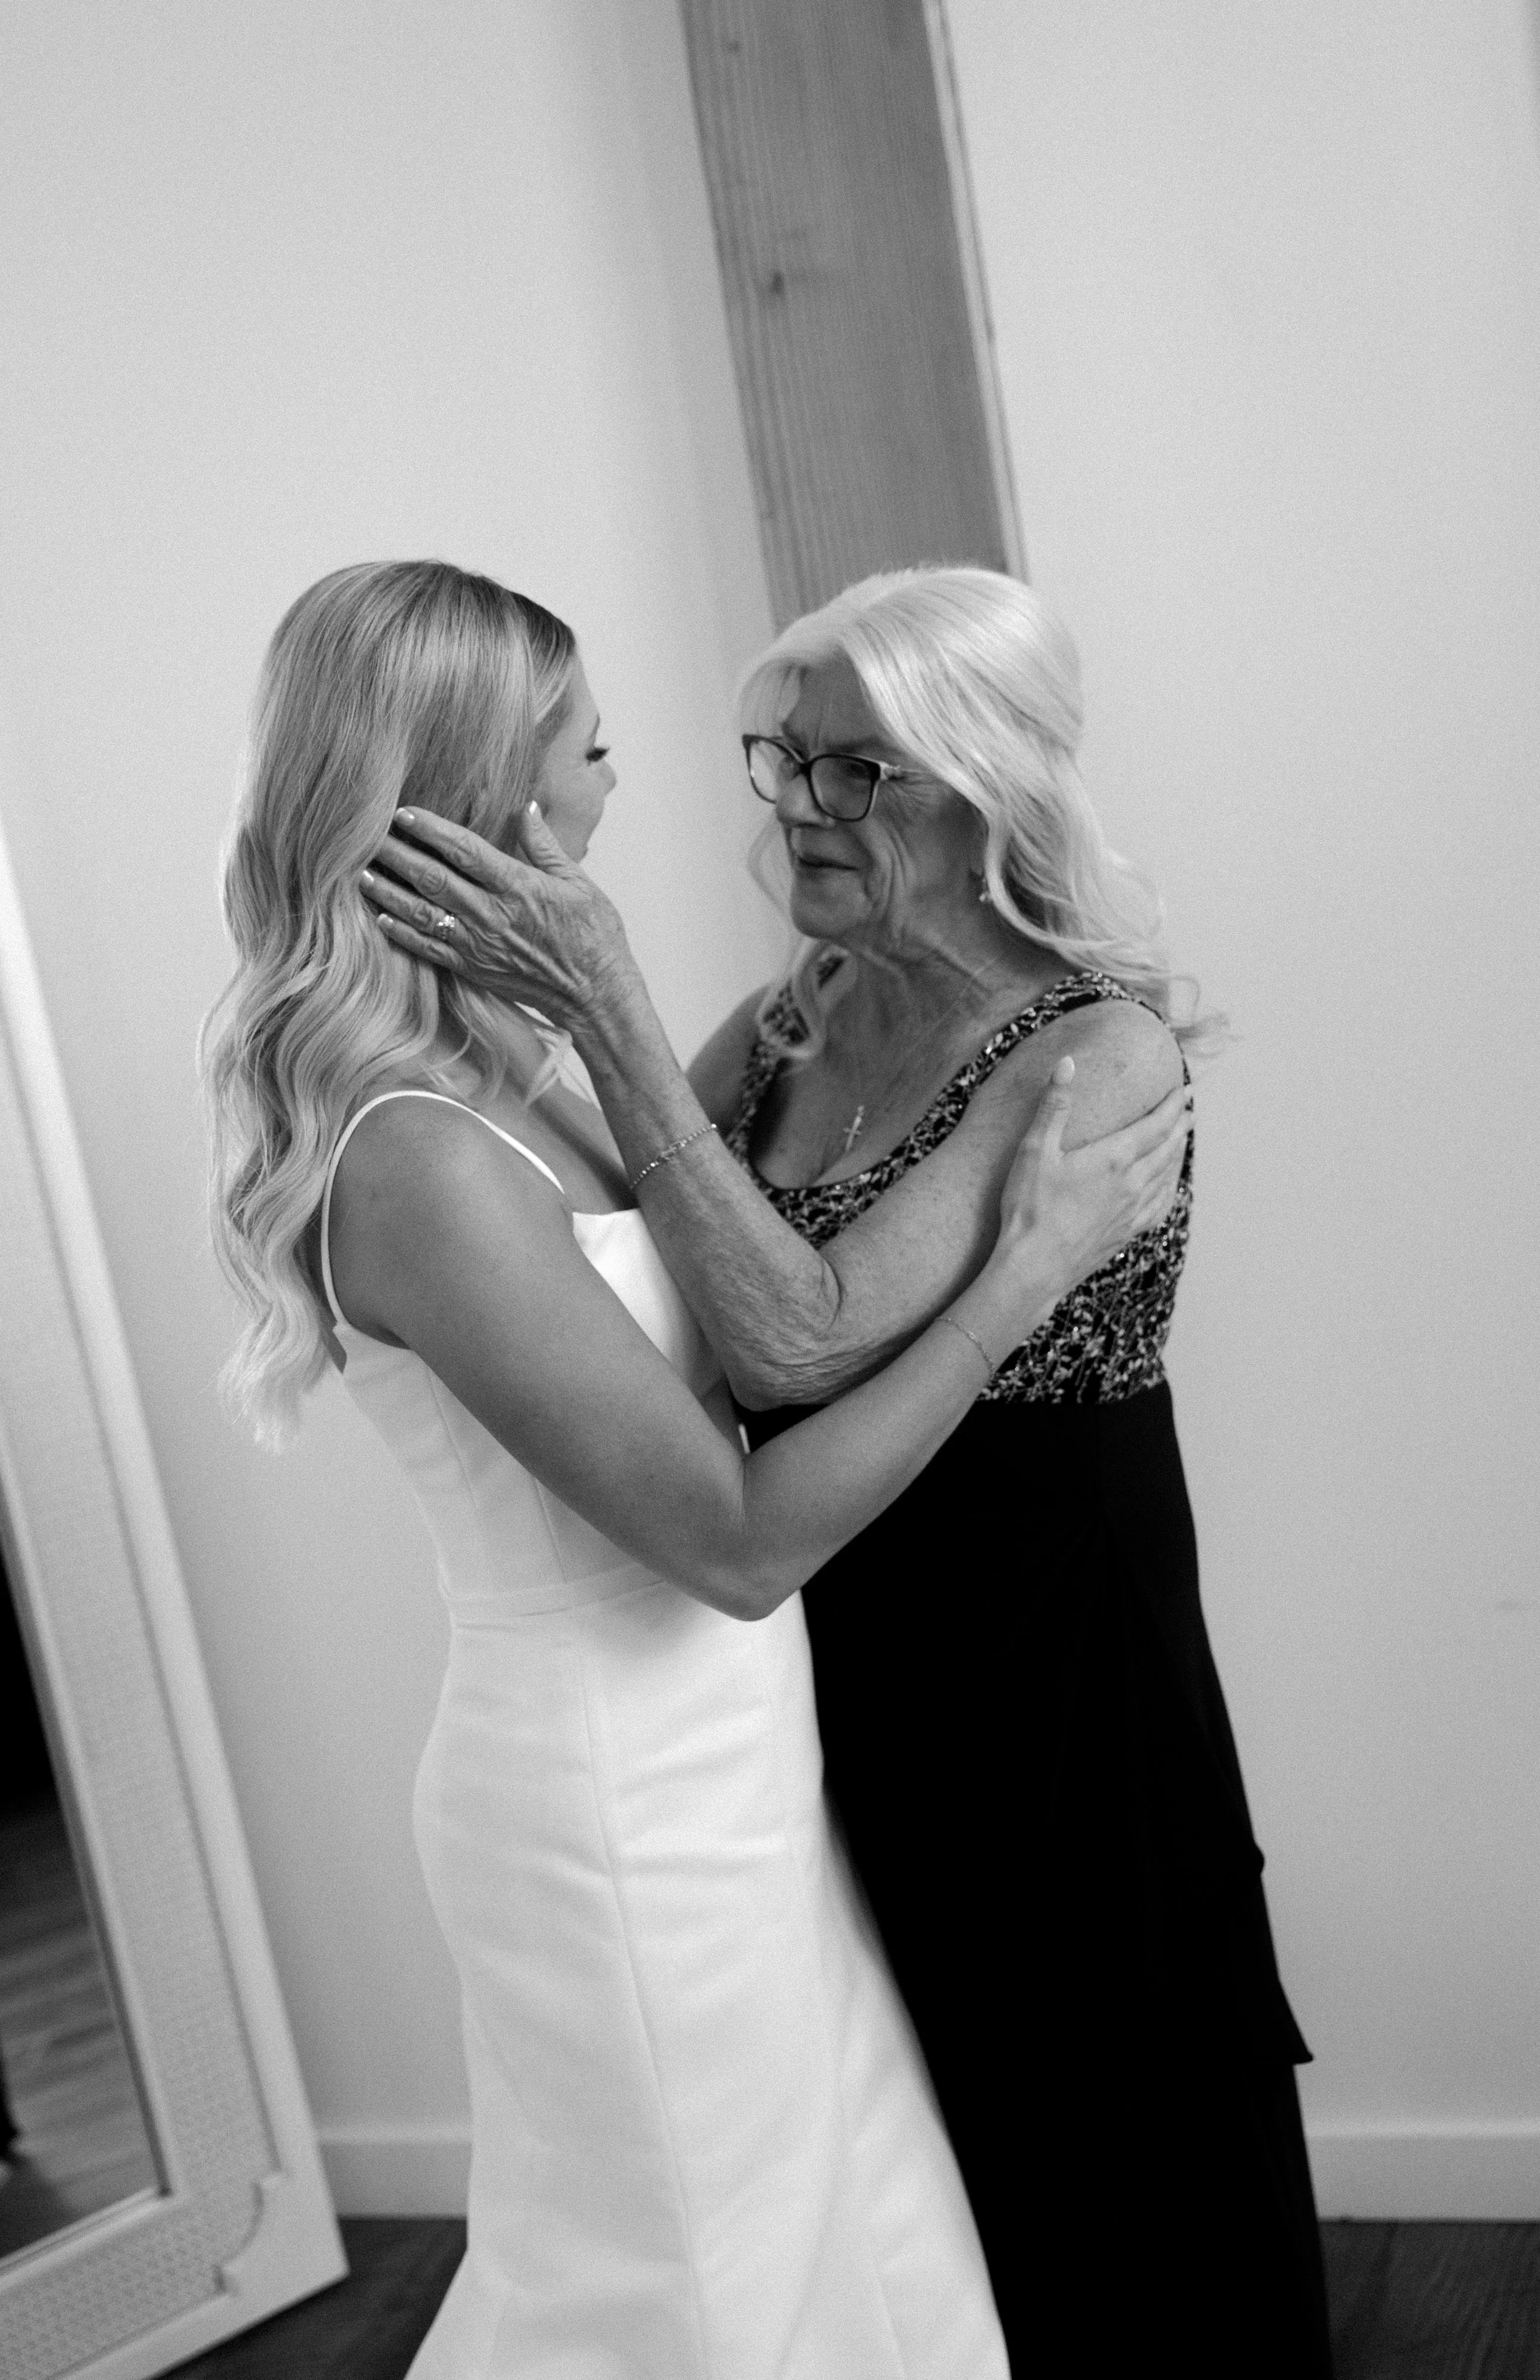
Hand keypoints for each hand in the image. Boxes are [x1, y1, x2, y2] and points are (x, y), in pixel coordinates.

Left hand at [360, 805, 634, 1036]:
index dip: (431, 829)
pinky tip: (380, 917)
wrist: (596, 995)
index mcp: (518, 887)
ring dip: (390, 892)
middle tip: (367, 835)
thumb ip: (545, 845)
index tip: (404, 813)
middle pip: (434, 879)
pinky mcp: (474, 970)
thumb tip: (526, 808)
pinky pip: (430, 949)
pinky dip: (403, 934)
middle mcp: (492, 915)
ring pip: (424, 913)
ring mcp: (479, 945)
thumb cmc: (594, 937)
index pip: (465, 850)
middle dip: (398, 855)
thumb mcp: (579, 882)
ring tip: (362, 873)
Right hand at [996, 1057, 1191, 1294]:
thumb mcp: (1035, 1150)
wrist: (1034, 1267)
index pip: (1155, 1125)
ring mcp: (1132, 1212)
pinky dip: (1169, 1190)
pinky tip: (1169, 1188)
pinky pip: (1159, 1207)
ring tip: (1182, 1139)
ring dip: (1177, 1154)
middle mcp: (1131, 1184)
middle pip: (1167, 1148)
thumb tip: (1067, 1063)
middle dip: (1179, 1125)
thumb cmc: (1030, 1208)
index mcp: (1113, 1159)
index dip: (1172, 1105)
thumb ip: (1054, 1105)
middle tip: (1189, 1109)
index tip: (1184, 1090)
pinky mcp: (1126, 1234)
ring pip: (1166, 1176)